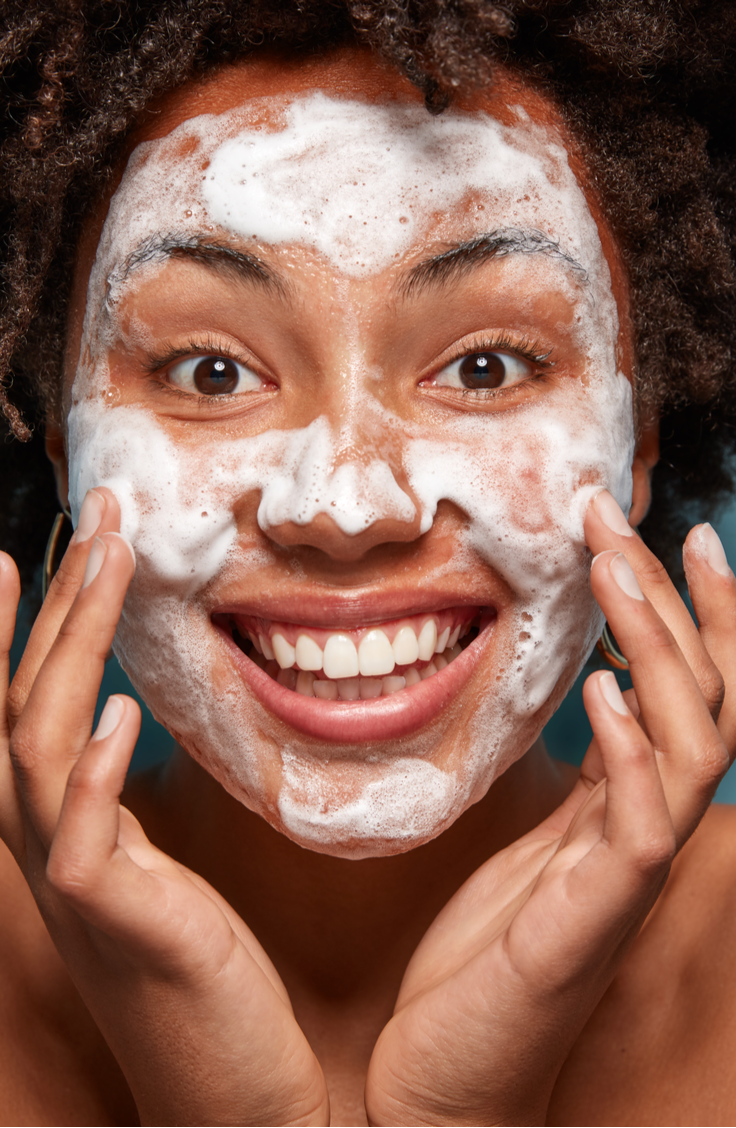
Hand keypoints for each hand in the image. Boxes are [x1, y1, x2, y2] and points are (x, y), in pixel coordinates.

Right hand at [0, 489, 327, 1126]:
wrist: (231, 1092)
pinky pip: (82, 835)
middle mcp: (49, 843)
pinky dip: (89, 769)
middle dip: (54, 600)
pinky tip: (115, 713)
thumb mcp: (157, 870)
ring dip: (70, 645)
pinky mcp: (113, 919)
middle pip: (23, 698)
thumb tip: (126, 725)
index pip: (25, 706)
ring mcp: (72, 882)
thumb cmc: (202, 972)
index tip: (29, 549)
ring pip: (40, 740)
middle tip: (95, 515)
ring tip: (107, 563)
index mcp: (65, 826)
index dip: (16, 629)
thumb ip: (128, 803)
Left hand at [365, 491, 734, 1126]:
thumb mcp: (533, 842)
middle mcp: (645, 827)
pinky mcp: (594, 917)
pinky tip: (602, 694)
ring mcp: (627, 872)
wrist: (450, 1076)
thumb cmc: (484, 958)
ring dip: (657, 647)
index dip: (691, 610)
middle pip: (702, 694)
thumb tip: (585, 699)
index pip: (686, 690)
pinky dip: (629, 753)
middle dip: (671, 596)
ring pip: (686, 741)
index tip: (659, 529)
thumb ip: (574, 779)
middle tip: (617, 511)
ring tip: (613, 568)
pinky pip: (638, 826)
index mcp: (626, 805)